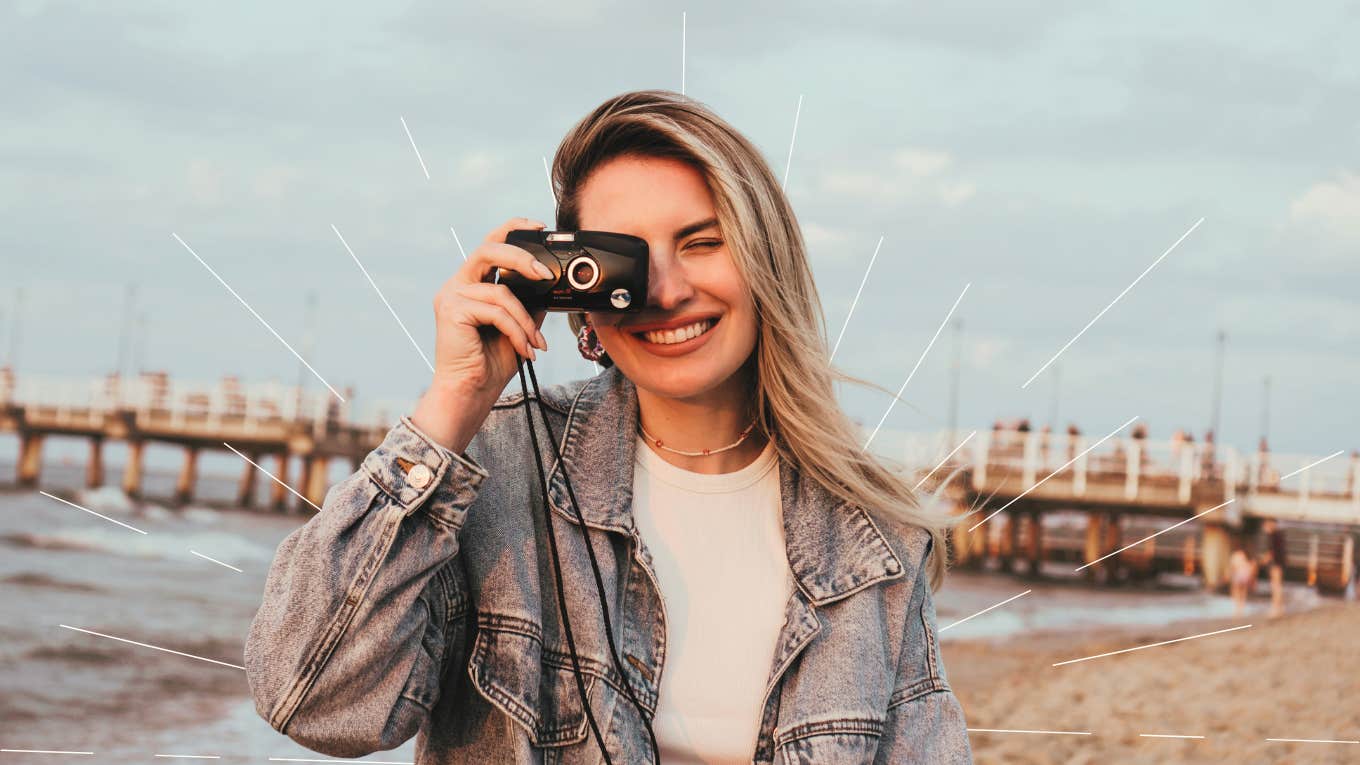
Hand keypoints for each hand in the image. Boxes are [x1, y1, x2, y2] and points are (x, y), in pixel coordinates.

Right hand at [429, 216, 554, 396]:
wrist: (471, 391)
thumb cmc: (491, 362)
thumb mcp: (519, 325)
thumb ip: (528, 301)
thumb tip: (550, 283)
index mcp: (472, 283)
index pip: (490, 244)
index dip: (512, 229)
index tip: (539, 227)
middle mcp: (457, 284)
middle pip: (489, 249)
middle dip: (521, 257)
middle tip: (545, 273)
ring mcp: (451, 296)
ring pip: (500, 291)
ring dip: (525, 319)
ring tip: (536, 342)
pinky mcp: (450, 310)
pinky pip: (496, 311)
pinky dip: (516, 331)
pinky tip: (525, 349)